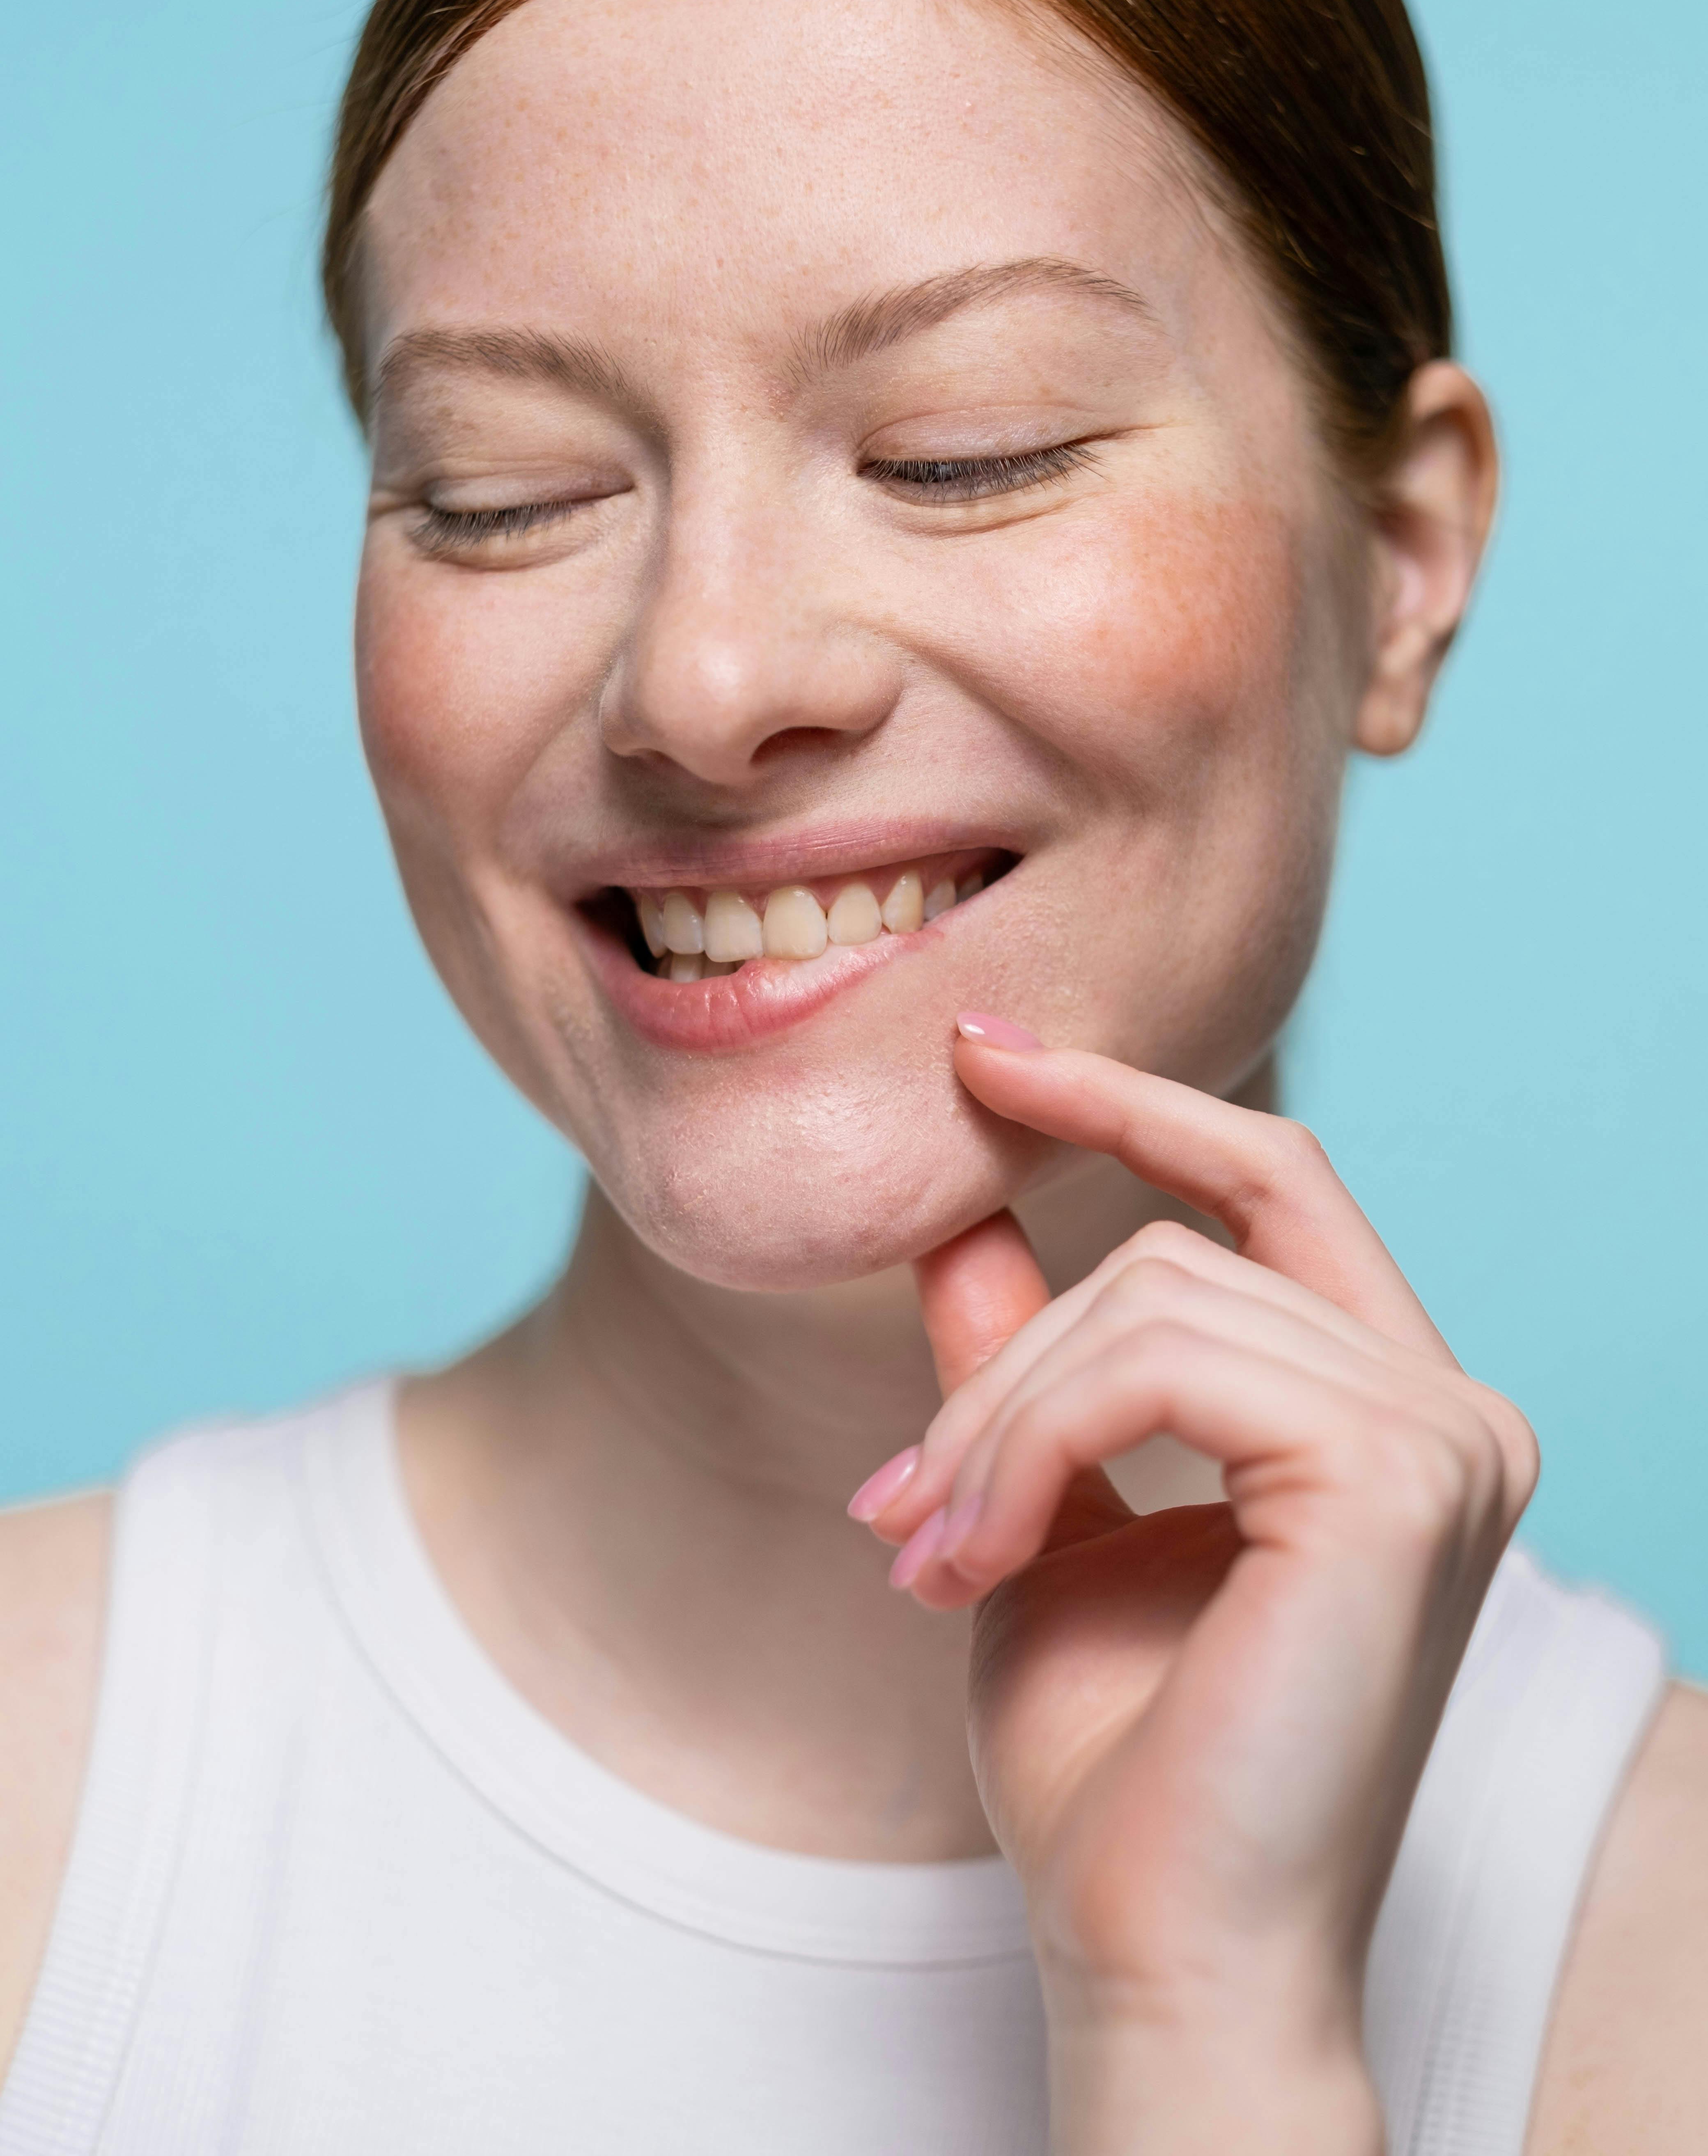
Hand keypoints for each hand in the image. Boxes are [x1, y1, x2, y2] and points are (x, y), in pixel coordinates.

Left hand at [848, 1022, 1538, 2155]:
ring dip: (997, 1421)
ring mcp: (1443, 1437)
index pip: (1269, 1178)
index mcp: (1395, 1405)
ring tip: (927, 1549)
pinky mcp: (1397, 1477)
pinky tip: (972, 1558)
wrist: (1155, 1948)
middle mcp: (1452, 1406)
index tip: (981, 1052)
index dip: (1130, 1099)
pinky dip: (1029, 1444)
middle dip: (1008, 1361)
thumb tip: (961, 1202)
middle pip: (1177, 1248)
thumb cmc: (1115, 1757)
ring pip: (1149, 1298)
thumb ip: (1031, 1355)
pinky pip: (1155, 1364)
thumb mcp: (1049, 1503)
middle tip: (899, 1504)